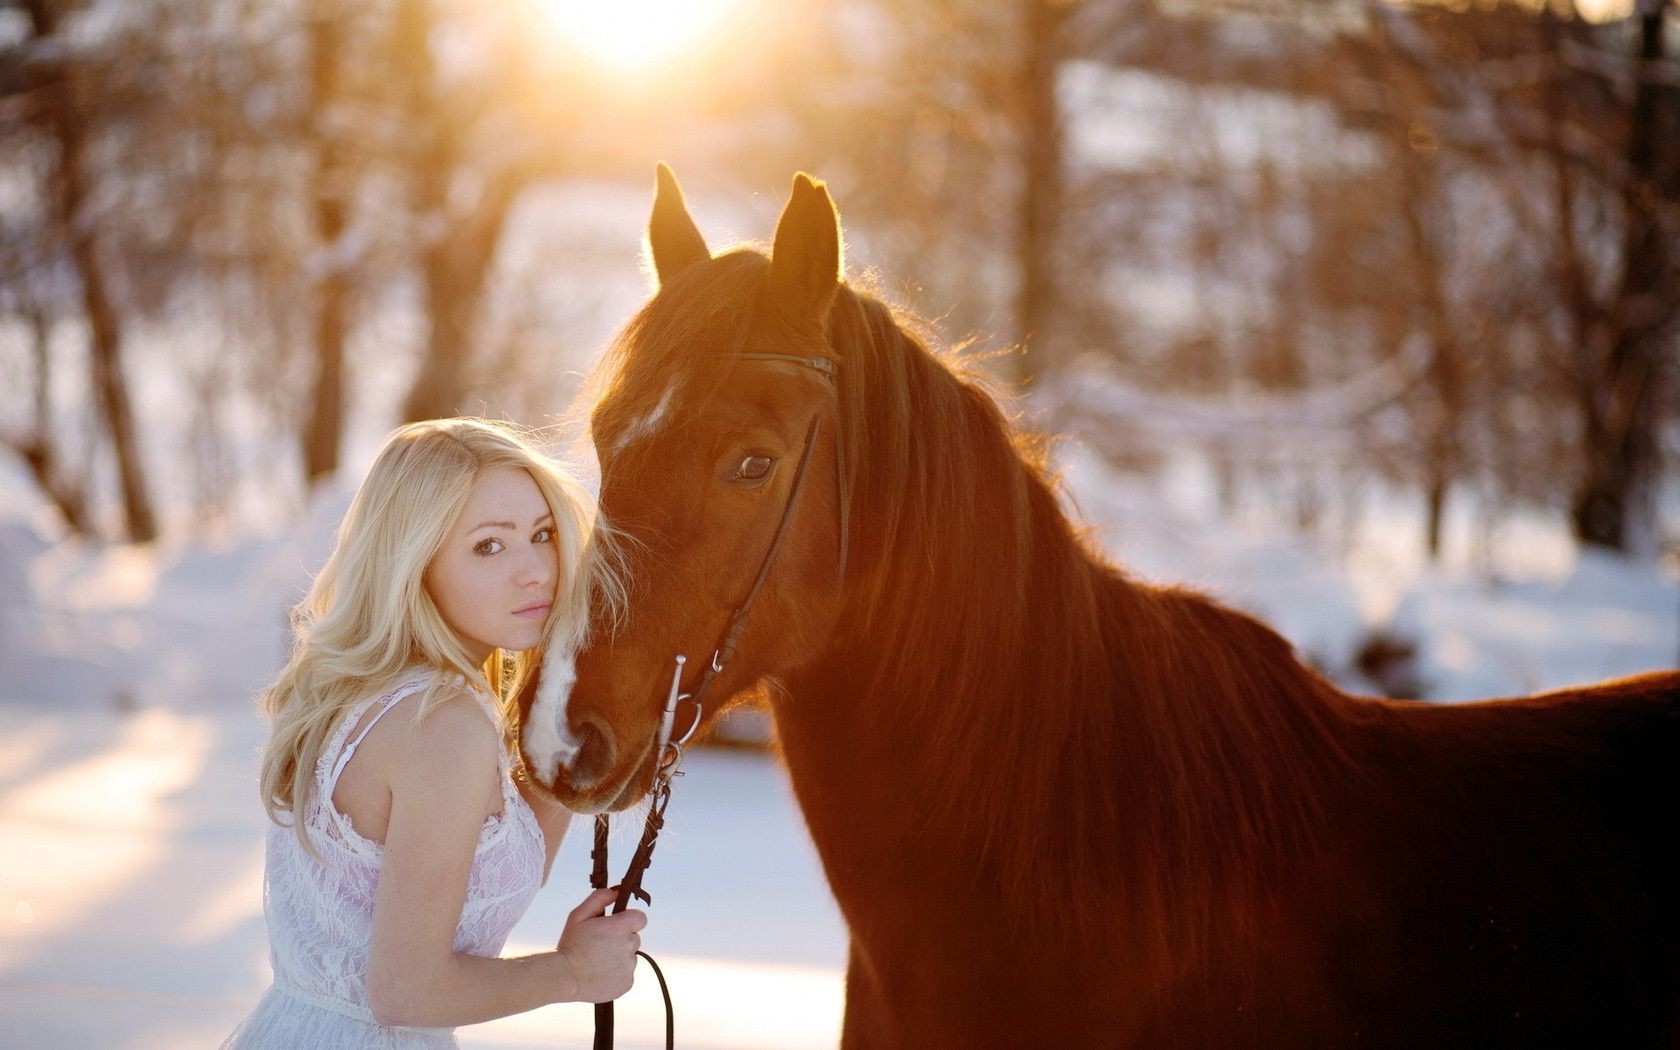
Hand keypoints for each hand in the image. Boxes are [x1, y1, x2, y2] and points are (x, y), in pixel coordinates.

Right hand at [555, 886, 646, 1002]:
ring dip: (619, 957)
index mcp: (620, 927)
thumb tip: (616, 891)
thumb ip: (600, 898)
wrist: (564, 977)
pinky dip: (617, 974)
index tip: (616, 926)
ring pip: (630, 957)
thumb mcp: (579, 915)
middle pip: (634, 938)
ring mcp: (629, 967)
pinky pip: (626, 974)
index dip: (629, 920)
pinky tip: (600, 973)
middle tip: (600, 945)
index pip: (641, 918)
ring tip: (597, 961)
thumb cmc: (571, 944)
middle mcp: (629, 946)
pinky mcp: (627, 983)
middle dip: (621, 939)